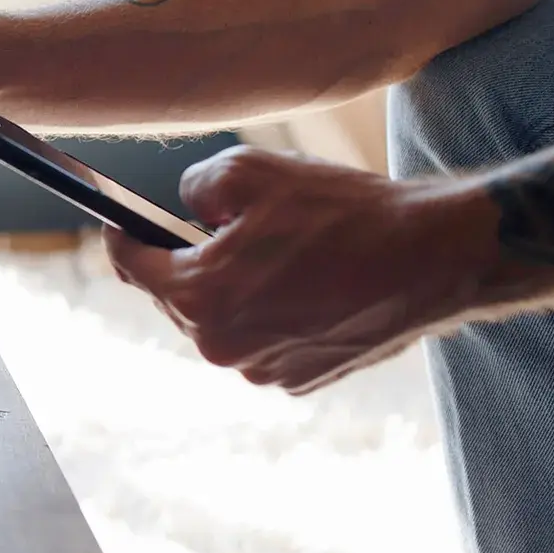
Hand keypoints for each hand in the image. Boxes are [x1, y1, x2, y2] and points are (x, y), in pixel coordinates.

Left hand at [103, 145, 498, 392]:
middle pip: (176, 298)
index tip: (121, 221)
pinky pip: (263, 342)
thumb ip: (191, 187)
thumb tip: (182, 208)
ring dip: (234, 291)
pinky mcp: (301, 380)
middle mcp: (222, 346)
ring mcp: (263, 370)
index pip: (131, 264)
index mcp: (198, 296)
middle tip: (220, 230)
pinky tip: (309, 285)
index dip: (123, 236)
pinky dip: (272, 315)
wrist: (431, 258)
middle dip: (189, 262)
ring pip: (222, 322)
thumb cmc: (340, 212)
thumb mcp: (246, 172)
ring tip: (279, 255)